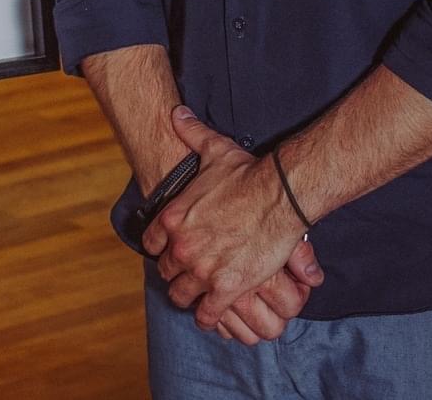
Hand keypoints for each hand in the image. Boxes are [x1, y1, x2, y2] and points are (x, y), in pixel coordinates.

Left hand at [143, 106, 322, 336]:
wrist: (279, 195)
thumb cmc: (247, 173)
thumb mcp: (213, 149)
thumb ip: (190, 132)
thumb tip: (175, 114)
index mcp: (174, 217)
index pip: (152, 242)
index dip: (161, 248)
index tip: (170, 250)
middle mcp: (183, 246)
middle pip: (166, 272)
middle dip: (175, 273)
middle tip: (186, 275)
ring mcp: (203, 270)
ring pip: (182, 295)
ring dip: (189, 296)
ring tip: (198, 296)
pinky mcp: (227, 288)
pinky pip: (208, 314)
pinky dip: (209, 317)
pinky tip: (213, 314)